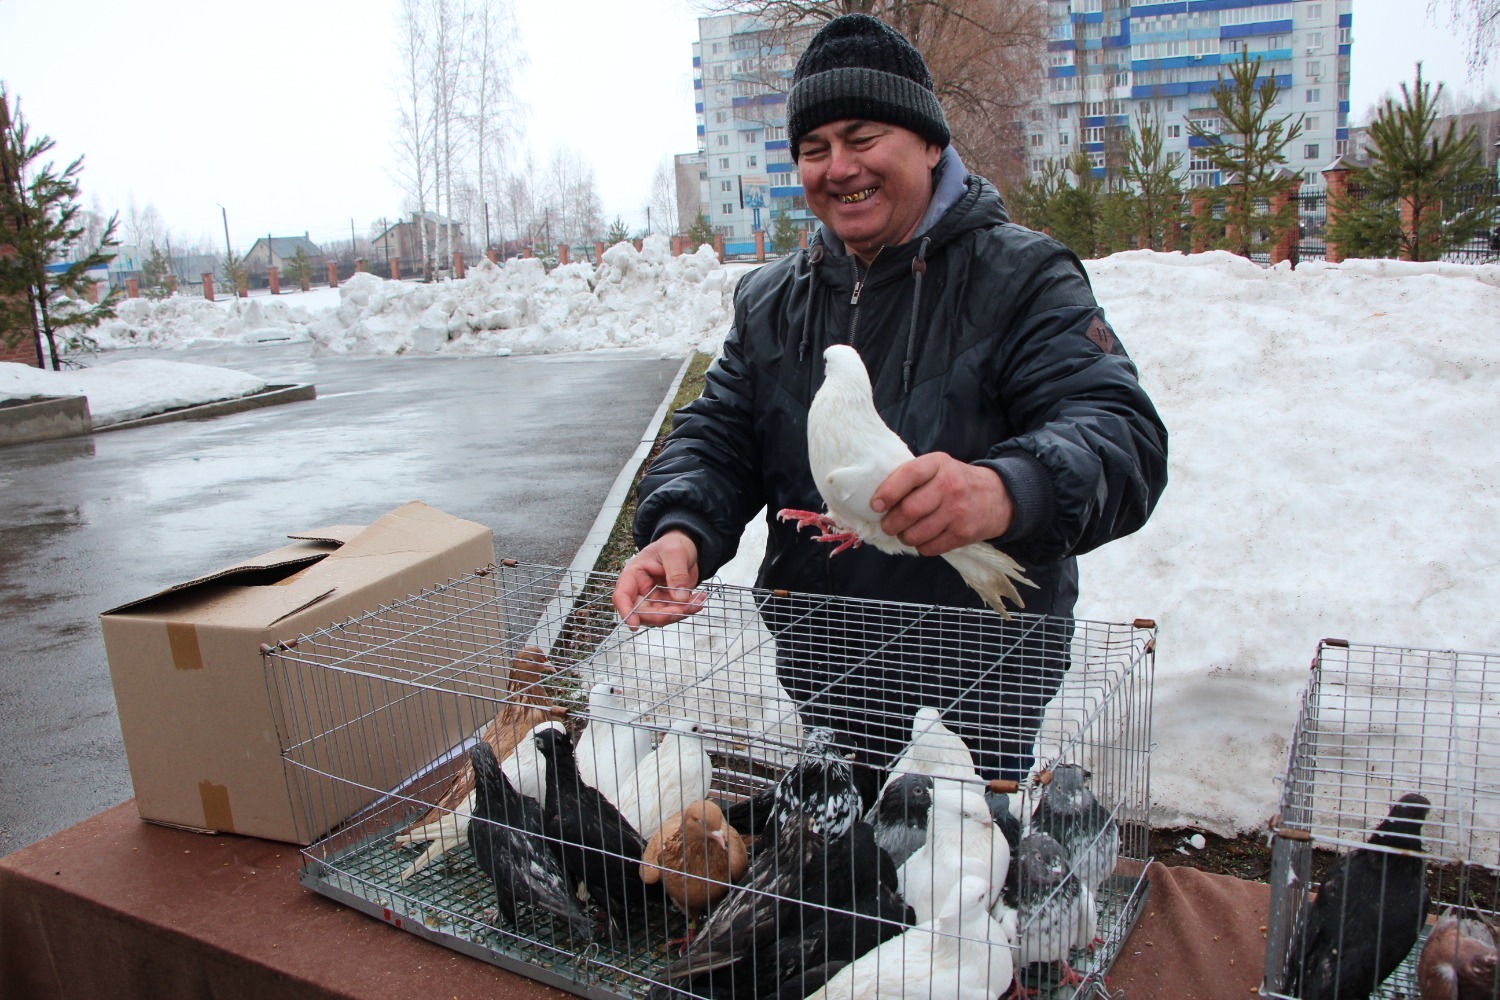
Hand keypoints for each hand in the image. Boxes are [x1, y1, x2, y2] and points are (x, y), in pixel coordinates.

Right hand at [611, 530, 706, 629]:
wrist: (686, 547)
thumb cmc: (673, 544)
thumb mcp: (674, 552)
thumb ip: (676, 574)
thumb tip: (680, 598)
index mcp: (633, 574)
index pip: (622, 596)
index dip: (626, 611)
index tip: (634, 625)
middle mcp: (640, 590)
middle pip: (643, 612)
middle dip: (663, 615)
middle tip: (683, 609)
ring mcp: (653, 598)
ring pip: (660, 616)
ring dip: (679, 613)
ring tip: (696, 603)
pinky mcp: (666, 603)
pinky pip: (674, 612)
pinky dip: (687, 610)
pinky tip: (698, 600)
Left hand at [870, 452, 1012, 555]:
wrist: (998, 497)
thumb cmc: (956, 481)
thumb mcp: (937, 467)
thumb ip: (911, 477)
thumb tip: (878, 500)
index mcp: (938, 464)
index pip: (909, 475)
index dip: (888, 492)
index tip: (876, 505)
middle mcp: (949, 486)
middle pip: (908, 510)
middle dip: (890, 523)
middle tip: (887, 525)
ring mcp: (957, 512)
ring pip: (916, 534)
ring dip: (903, 537)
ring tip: (905, 532)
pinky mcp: (963, 534)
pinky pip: (929, 548)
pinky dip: (920, 546)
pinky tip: (924, 537)